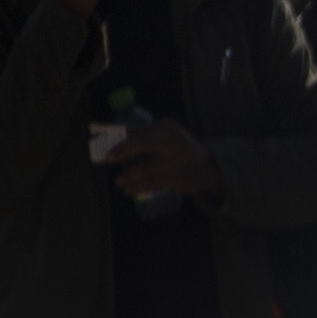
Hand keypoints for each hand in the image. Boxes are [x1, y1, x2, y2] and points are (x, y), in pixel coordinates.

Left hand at [106, 120, 220, 199]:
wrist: (212, 167)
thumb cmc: (182, 150)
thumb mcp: (168, 136)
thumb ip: (145, 137)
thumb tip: (113, 140)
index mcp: (168, 127)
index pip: (138, 130)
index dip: (119, 138)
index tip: (104, 144)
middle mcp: (174, 140)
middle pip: (141, 144)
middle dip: (121, 151)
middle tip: (108, 159)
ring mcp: (176, 160)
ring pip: (144, 168)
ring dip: (127, 176)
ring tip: (120, 181)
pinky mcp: (177, 177)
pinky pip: (151, 183)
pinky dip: (137, 187)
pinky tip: (130, 190)